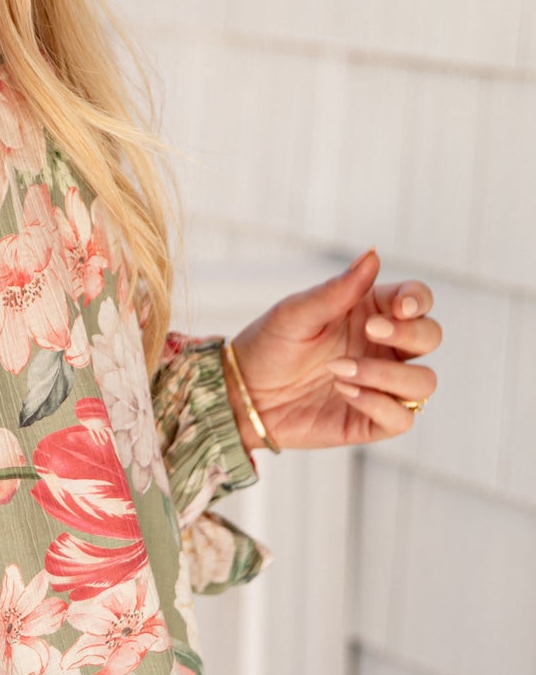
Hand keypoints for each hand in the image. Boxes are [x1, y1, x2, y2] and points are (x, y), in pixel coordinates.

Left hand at [228, 248, 441, 450]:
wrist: (243, 392)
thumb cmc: (268, 344)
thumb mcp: (296, 312)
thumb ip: (337, 289)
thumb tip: (372, 254)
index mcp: (372, 313)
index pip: (418, 300)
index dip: (419, 300)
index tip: (400, 307)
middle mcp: (384, 348)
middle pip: (431, 336)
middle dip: (409, 334)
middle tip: (369, 330)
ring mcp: (382, 385)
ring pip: (423, 381)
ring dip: (388, 374)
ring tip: (339, 370)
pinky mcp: (372, 420)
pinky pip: (403, 418)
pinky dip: (379, 403)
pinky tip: (344, 392)